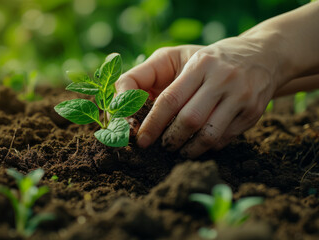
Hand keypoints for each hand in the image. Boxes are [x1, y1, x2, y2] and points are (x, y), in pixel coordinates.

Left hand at [116, 37, 282, 157]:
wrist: (261, 56)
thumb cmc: (209, 60)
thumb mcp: (179, 56)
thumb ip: (148, 74)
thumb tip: (123, 103)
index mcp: (200, 64)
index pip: (170, 100)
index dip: (152, 123)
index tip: (141, 140)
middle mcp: (222, 79)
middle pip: (189, 121)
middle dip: (170, 139)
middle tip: (161, 146)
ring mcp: (241, 97)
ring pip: (209, 135)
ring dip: (189, 149)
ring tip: (178, 150)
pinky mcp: (253, 112)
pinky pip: (225, 139)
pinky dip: (207, 147)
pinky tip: (199, 144)